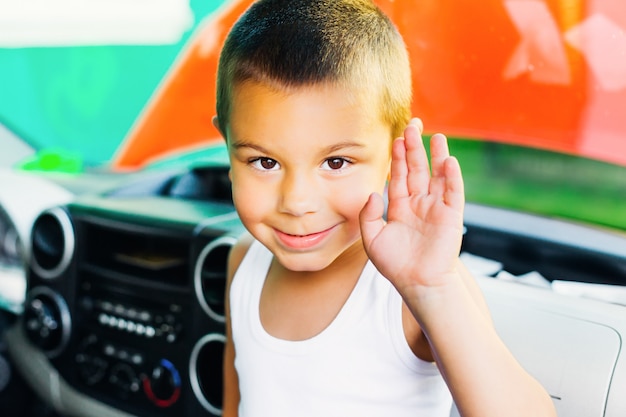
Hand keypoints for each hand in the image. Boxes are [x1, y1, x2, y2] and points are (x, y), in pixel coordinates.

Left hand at [360, 118, 464, 293]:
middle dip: (415, 147)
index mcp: (401, 207)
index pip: (399, 176)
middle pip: (418, 169)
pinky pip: (453, 192)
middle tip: (413, 125)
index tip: (396, 138)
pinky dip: (452, 176)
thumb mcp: (372, 239)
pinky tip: (448, 160)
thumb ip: (369, 215)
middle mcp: (419, 203)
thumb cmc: (395, 265)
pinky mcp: (452, 215)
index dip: (398, 157)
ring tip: (435, 135)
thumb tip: (373, 192)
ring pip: (437, 175)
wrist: (418, 283)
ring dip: (437, 155)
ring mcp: (436, 208)